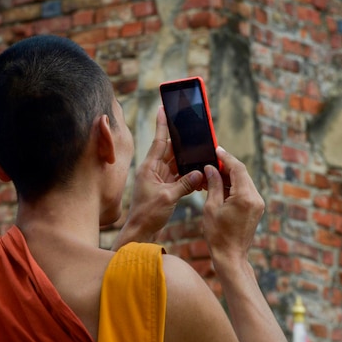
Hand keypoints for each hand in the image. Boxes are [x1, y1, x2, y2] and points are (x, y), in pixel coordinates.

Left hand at [112, 106, 202, 248]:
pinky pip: (179, 177)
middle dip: (183, 143)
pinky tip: (200, 175)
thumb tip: (201, 173)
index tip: (163, 108)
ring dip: (188, 161)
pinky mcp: (164, 188)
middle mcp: (153, 170)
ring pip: (177, 164)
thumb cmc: (147, 215)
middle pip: (171, 151)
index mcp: (149, 167)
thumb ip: (184, 184)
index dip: (162, 124)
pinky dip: (189, 176)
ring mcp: (159, 179)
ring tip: (202, 153)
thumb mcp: (167, 197)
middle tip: (195, 132)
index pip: (159, 141)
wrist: (140, 233)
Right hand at [202, 147, 263, 265]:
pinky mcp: (256, 209)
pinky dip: (233, 186)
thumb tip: (211, 169)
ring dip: (229, 176)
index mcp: (245, 197)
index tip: (216, 150)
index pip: (237, 168)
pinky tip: (220, 187)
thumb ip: (213, 184)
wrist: (231, 256)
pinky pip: (245, 191)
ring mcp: (258, 204)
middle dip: (227, 166)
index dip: (226, 157)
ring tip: (212, 175)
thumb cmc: (218, 235)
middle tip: (211, 162)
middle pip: (242, 173)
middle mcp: (255, 198)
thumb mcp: (211, 207)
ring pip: (244, 181)